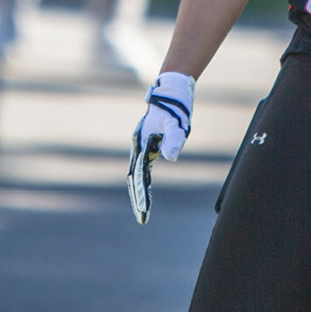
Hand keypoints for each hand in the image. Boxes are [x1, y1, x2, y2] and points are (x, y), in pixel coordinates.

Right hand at [130, 72, 193, 223]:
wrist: (171, 93)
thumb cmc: (174, 110)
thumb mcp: (176, 126)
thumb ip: (173, 141)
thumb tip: (170, 157)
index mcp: (142, 145)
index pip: (139, 176)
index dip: (141, 195)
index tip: (144, 211)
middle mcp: (138, 147)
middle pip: (134, 178)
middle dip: (137, 198)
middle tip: (142, 218)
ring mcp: (142, 147)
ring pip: (136, 174)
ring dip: (139, 191)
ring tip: (142, 210)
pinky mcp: (148, 145)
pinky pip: (142, 168)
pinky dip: (143, 181)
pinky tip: (145, 190)